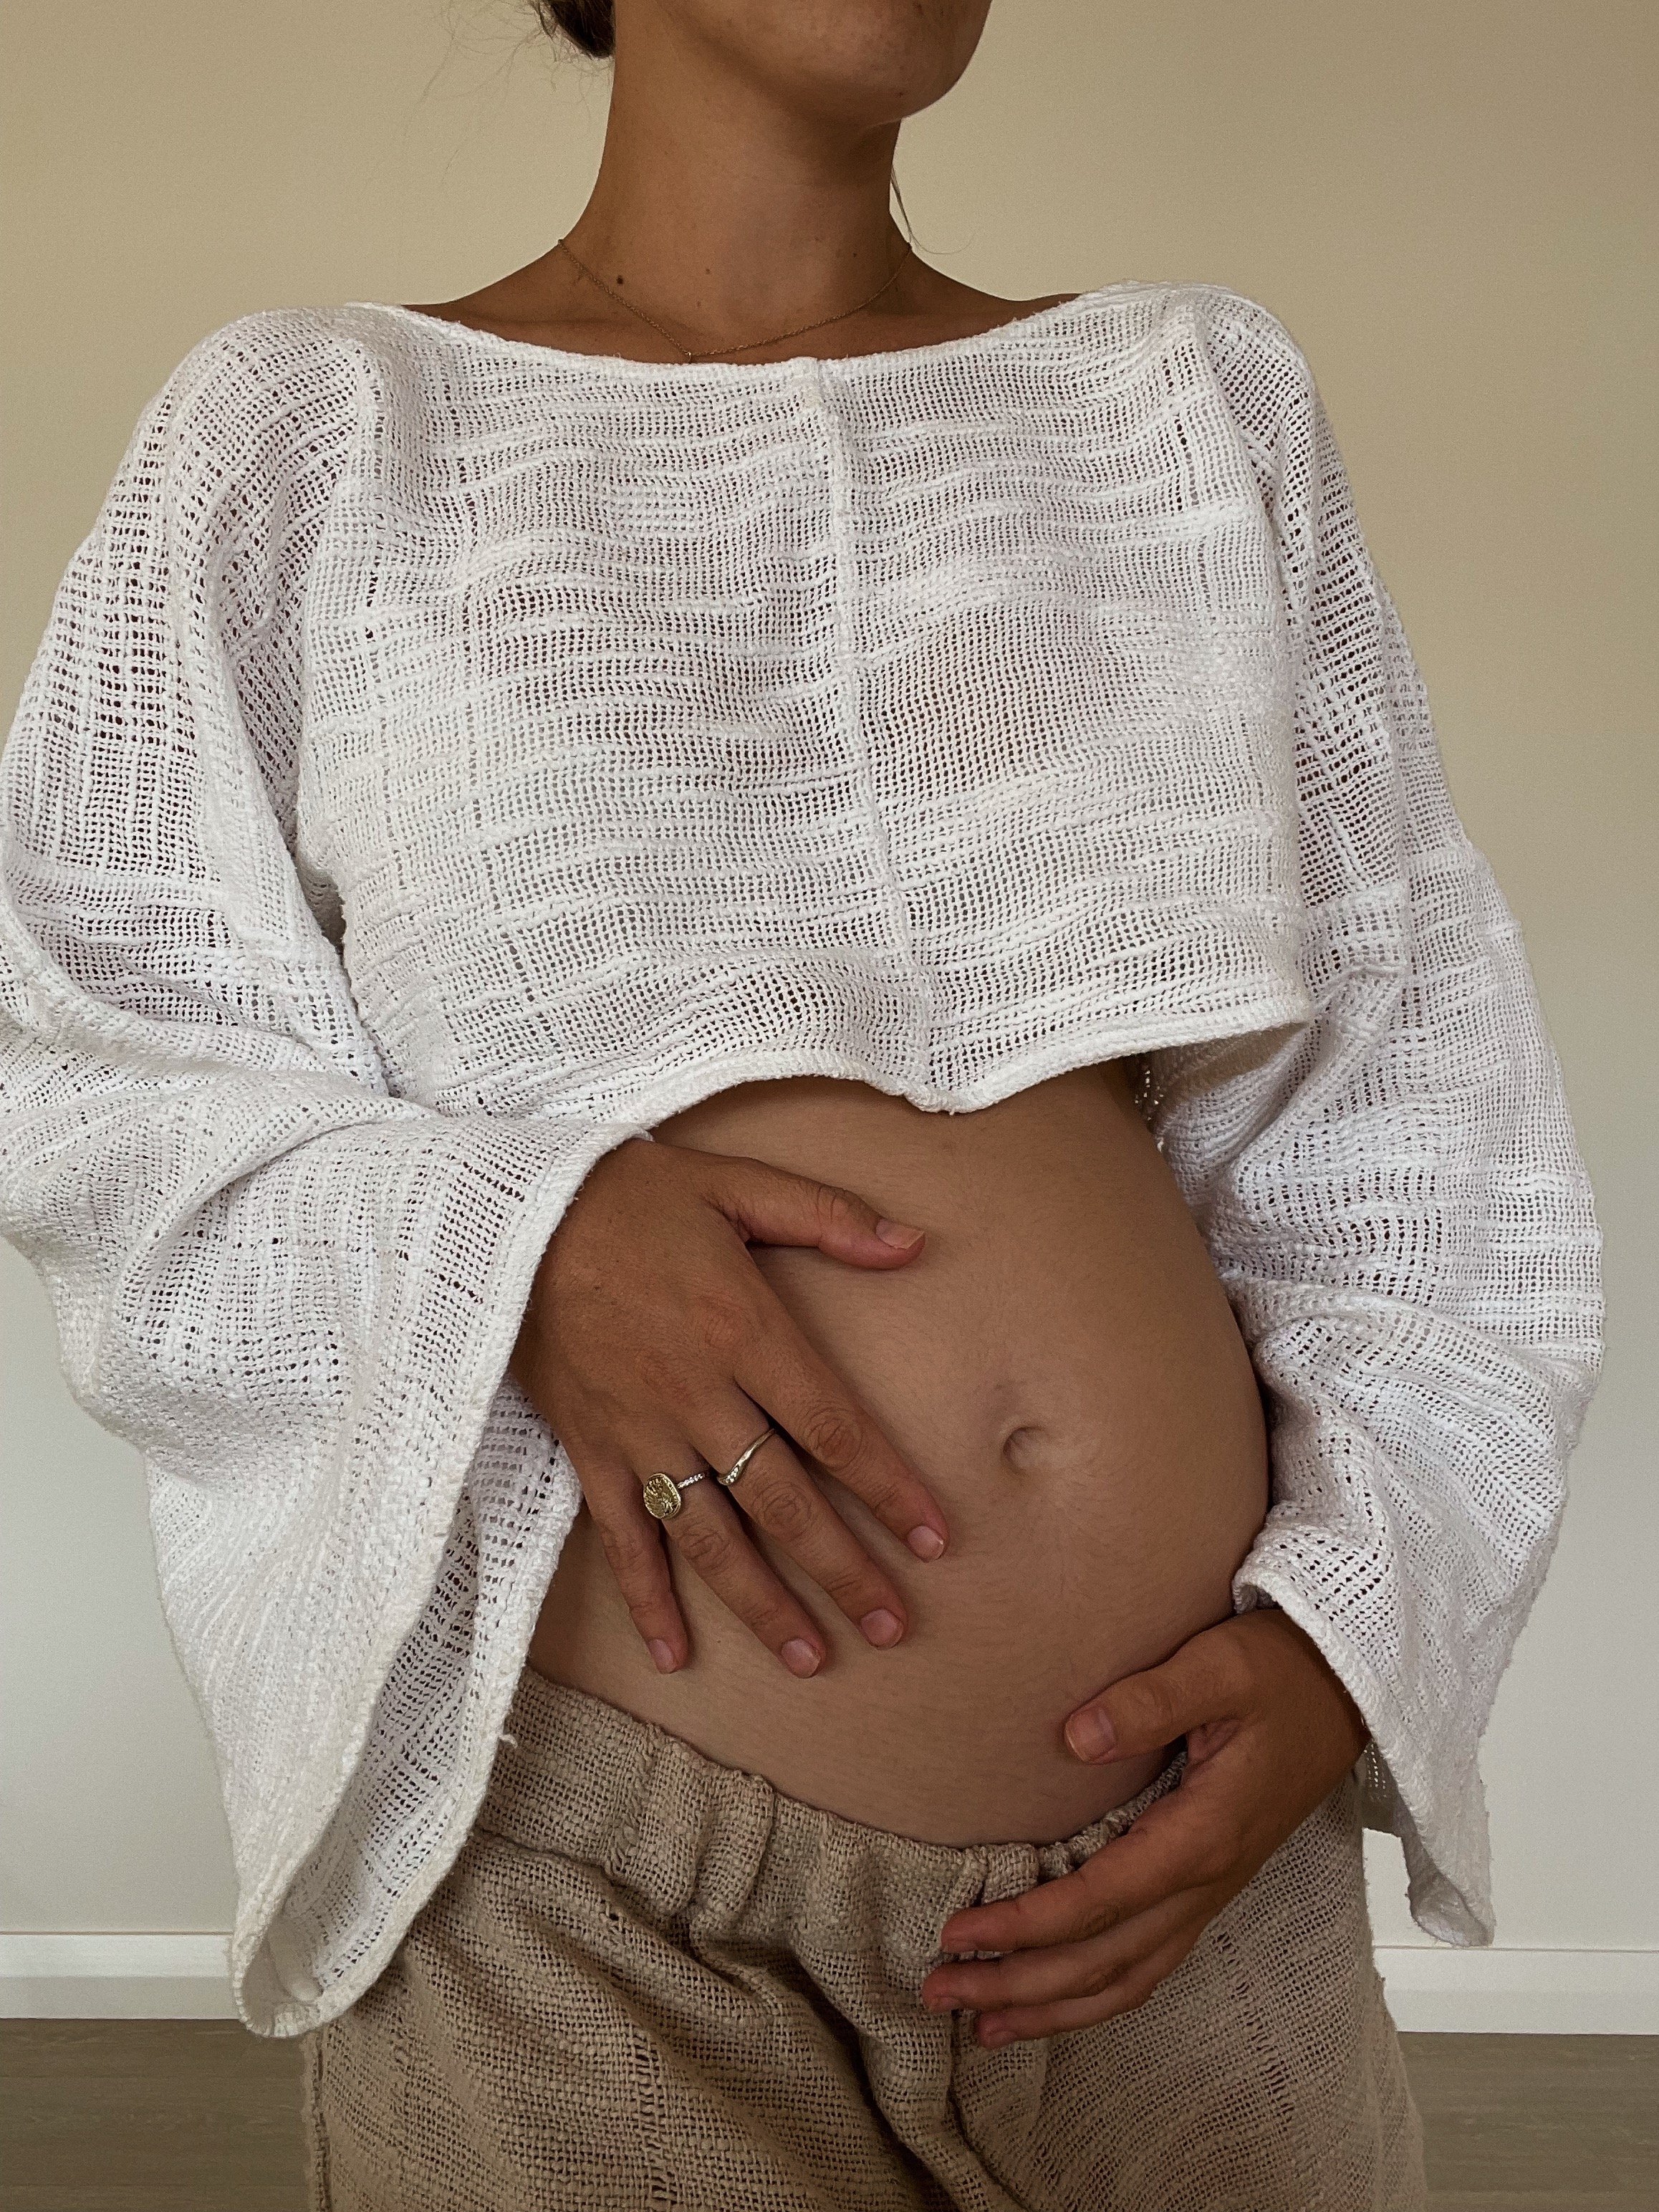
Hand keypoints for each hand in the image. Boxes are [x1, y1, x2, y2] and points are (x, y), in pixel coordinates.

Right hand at [510, 1136, 949, 1678]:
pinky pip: (621, 1537)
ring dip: (762, 1603)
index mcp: (744, 1331)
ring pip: (709, 1536)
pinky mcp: (589, 1448)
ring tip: (810, 1657)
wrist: (510, 1216)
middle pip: (782, 1501)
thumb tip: (915, 1246)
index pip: (833, 1429)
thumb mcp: (736, 1184)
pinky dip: (646, 1598)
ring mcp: (639, 1431)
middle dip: (841, 1568)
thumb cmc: (631, 1196)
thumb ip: (828, 1217)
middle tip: (891, 1626)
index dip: (888, 1488)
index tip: (933, 1538)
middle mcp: (697, 1395)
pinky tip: (676, 1653)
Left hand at [920, 1609, 1365, 2044]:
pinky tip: (1057, 2003)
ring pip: (1128, 1978)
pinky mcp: (1209, 1885)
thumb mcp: (1218, 1667)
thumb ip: (1149, 1700)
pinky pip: (1151, 1962)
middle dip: (1019, 1984)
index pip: (1099, 1901)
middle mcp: (1206, 1880)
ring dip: (1054, 2006)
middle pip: (1103, 1959)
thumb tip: (1074, 1738)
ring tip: (983, 2025)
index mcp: (1201, 1834)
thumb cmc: (1279, 1671)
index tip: (958, 1931)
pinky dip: (1098, 1995)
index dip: (1026, 1924)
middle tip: (939, 1993)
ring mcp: (1211, 1891)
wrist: (1349, 1687)